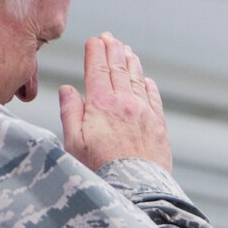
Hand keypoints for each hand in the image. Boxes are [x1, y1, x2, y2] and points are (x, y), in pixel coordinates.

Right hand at [58, 32, 171, 172]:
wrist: (136, 189)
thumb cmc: (100, 170)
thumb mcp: (74, 143)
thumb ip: (70, 112)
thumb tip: (68, 89)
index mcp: (101, 105)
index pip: (97, 69)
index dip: (96, 52)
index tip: (95, 40)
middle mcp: (126, 104)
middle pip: (119, 69)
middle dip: (114, 50)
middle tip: (110, 37)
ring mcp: (145, 113)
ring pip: (137, 80)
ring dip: (131, 63)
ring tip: (127, 51)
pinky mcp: (159, 126)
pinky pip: (154, 98)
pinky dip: (148, 85)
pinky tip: (145, 80)